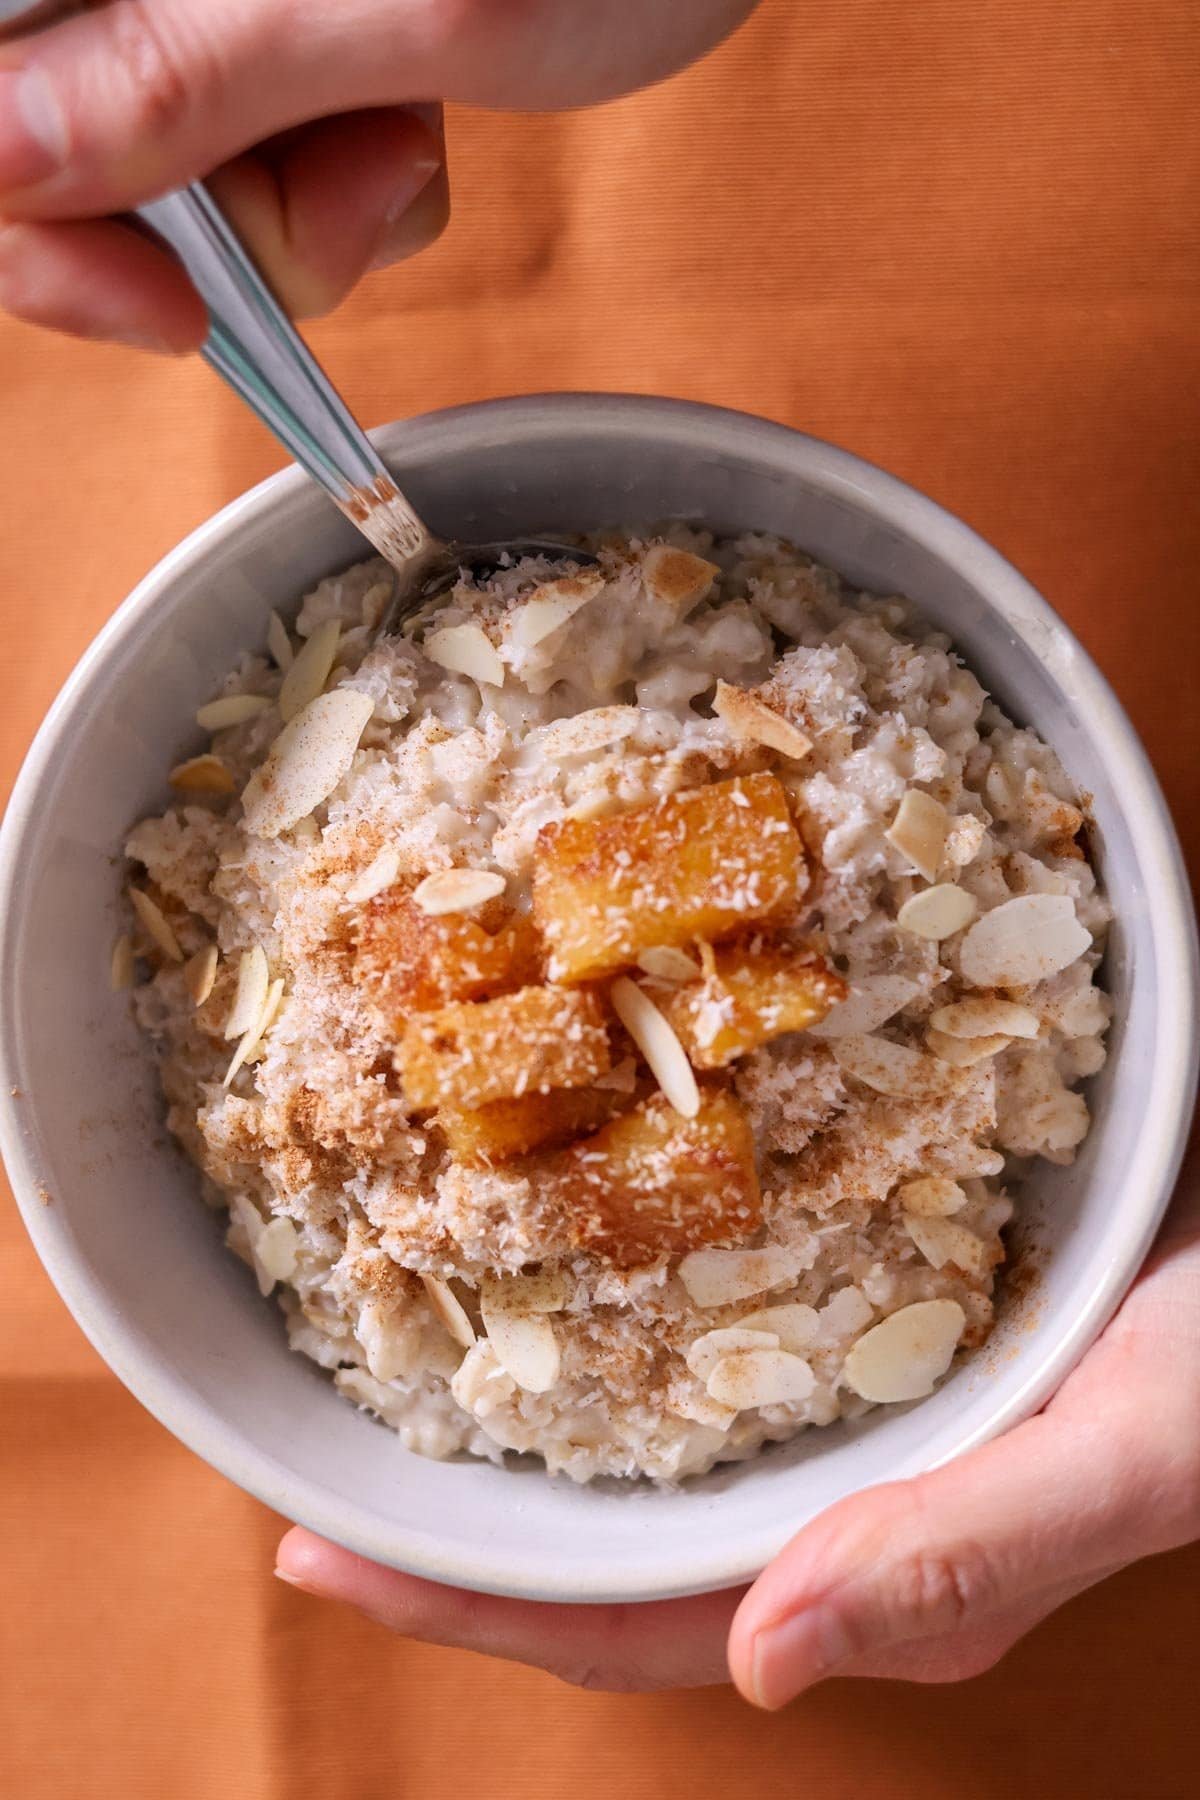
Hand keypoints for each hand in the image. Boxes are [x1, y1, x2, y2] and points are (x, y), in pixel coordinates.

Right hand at [0, 0, 757, 348]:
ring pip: (167, 168)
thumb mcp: (397, 5)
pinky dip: (331, 181)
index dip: (44, 233)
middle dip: (214, 223)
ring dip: (297, 206)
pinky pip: (245, 151)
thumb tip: (1, 168)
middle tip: (347, 196)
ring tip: (402, 131)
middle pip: (64, 147)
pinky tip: (405, 117)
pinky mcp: (262, 25)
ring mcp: (202, 0)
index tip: (167, 309)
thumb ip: (181, 77)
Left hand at [275, 1142, 1199, 1703]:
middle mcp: (837, 1518)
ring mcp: (846, 1438)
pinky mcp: (862, 1350)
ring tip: (394, 1373)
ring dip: (519, 1435)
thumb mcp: (1111, 1453)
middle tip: (310, 1468)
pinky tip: (557, 1272)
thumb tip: (757, 1659)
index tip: (316, 1552)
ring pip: (645, 1465)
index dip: (472, 1604)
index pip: (632, 1626)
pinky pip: (703, 1367)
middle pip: (608, 1556)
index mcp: (874, 1579)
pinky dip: (613, 1334)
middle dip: (457, 1533)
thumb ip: (960, 1558)